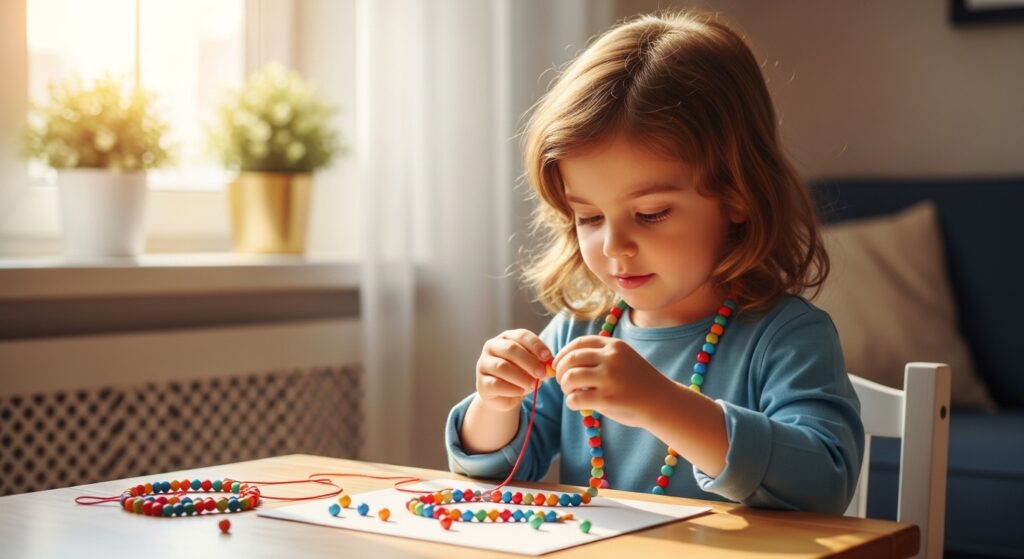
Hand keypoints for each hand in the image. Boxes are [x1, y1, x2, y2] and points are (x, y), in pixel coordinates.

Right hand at [475, 329, 553, 411]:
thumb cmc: (521, 374)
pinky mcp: (481, 383)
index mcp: (506, 337)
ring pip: (502, 367)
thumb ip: (541, 364)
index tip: (548, 357)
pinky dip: (512, 389)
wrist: (504, 395)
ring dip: (521, 377)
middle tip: (542, 373)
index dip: (536, 345)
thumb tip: (550, 365)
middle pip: (510, 349)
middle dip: (529, 361)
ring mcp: (483, 364)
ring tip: (534, 385)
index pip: (521, 335)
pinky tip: (521, 392)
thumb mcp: (532, 367)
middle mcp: (492, 347)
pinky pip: (496, 384)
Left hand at [552, 335, 670, 426]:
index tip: (558, 364)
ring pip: (570, 377)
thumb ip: (600, 358)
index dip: (563, 353)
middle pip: (571, 359)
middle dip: (561, 370)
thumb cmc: (640, 383)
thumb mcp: (624, 360)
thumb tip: (566, 364)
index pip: (579, 343)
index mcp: (614, 346)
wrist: (663, 402)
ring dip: (564, 386)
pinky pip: (576, 398)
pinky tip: (577, 405)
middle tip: (561, 381)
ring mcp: (609, 378)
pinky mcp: (606, 399)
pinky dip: (571, 402)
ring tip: (570, 393)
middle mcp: (611, 358)